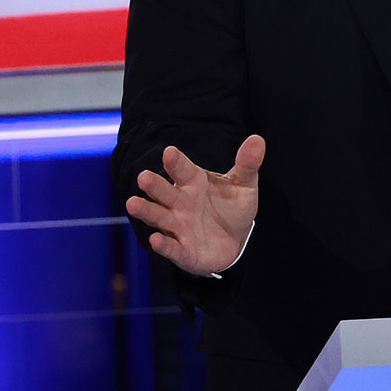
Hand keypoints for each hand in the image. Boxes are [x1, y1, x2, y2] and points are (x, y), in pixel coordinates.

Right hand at [126, 136, 264, 274]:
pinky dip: (163, 244)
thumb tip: (257, 140)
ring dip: (146, 211)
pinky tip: (155, 239)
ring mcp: (178, 226)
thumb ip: (247, 164)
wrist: (235, 240)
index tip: (169, 152)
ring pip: (158, 217)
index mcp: (193, 182)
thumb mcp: (244, 185)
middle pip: (163, 192)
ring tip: (132, 204)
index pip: (182, 169)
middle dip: (154, 186)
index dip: (176, 162)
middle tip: (143, 177)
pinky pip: (171, 247)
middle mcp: (180, 202)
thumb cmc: (233, 207)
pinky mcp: (182, 250)